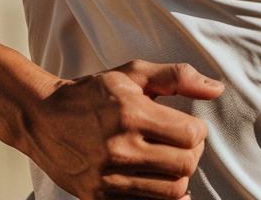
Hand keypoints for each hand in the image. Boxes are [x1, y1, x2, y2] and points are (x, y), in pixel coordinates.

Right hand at [26, 60, 223, 198]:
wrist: (43, 118)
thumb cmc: (91, 93)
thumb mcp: (132, 74)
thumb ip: (176, 76)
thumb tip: (216, 89)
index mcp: (131, 113)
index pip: (191, 136)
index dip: (198, 131)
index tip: (189, 126)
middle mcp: (120, 148)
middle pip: (185, 166)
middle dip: (192, 154)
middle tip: (182, 144)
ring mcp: (108, 178)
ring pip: (171, 192)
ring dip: (178, 177)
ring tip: (169, 160)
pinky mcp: (99, 198)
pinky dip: (161, 198)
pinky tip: (160, 182)